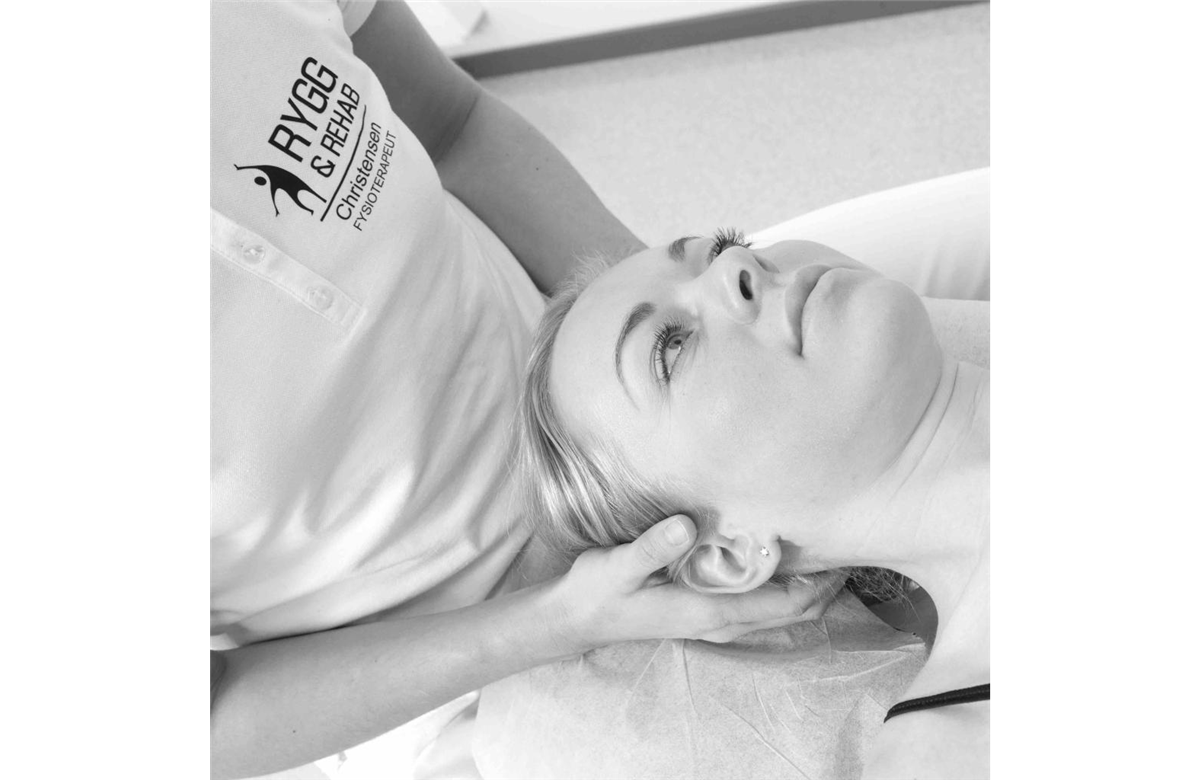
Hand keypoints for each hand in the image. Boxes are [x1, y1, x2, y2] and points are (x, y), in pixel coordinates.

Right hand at [550, 515, 845, 652]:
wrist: (575, 618)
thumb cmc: (597, 592)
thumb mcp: (618, 566)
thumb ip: (651, 546)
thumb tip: (684, 525)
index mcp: (708, 611)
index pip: (780, 604)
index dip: (817, 585)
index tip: (842, 557)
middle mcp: (718, 622)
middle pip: (788, 612)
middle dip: (822, 588)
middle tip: (847, 552)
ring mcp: (711, 621)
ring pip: (774, 612)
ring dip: (804, 591)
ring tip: (824, 557)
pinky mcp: (702, 613)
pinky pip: (756, 606)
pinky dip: (779, 590)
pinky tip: (779, 565)